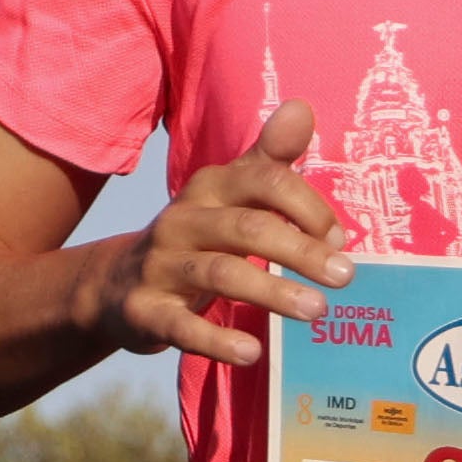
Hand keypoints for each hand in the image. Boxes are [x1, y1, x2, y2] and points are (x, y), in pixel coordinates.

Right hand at [100, 103, 350, 367]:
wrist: (116, 284)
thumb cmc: (195, 238)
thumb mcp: (228, 195)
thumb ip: (269, 159)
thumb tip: (302, 108)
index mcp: (209, 188)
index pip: (265, 182)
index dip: (307, 207)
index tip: (339, 239)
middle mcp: (183, 220)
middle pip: (247, 228)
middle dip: (301, 250)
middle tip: (345, 277)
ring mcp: (160, 266)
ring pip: (219, 274)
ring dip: (272, 292)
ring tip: (317, 311)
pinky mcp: (144, 311)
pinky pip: (182, 327)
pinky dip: (217, 340)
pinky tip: (252, 352)